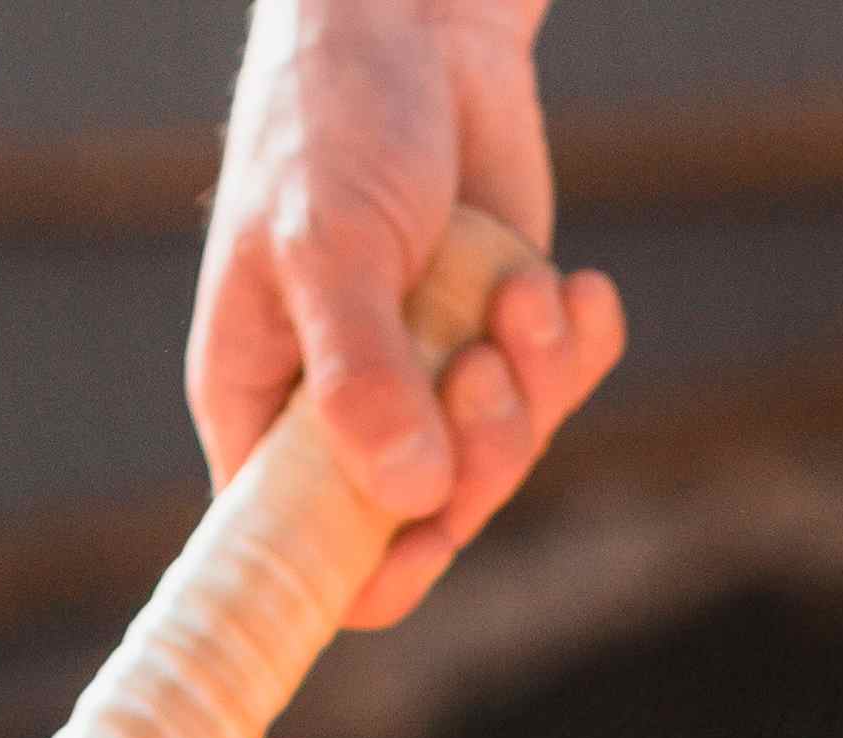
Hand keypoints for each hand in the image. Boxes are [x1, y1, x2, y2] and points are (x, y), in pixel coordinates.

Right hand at [186, 0, 630, 629]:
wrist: (416, 20)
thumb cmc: (334, 119)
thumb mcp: (329, 242)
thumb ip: (359, 372)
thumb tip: (407, 501)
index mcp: (261, 410)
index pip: (298, 555)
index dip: (362, 576)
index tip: (424, 534)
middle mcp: (343, 414)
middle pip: (425, 524)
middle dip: (479, 456)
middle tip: (484, 361)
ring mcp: (428, 381)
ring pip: (503, 466)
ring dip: (536, 392)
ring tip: (528, 296)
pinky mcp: (502, 339)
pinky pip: (560, 397)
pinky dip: (581, 350)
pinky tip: (579, 285)